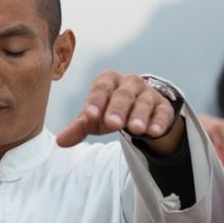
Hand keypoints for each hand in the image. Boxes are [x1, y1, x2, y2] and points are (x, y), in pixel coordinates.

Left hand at [56, 71, 181, 148]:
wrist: (139, 109)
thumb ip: (78, 127)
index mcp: (108, 81)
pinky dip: (159, 122)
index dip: (95, 102)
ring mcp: (148, 93)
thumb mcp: (94, 118)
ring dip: (139, 116)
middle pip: (123, 94)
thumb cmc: (110, 110)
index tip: (89, 116)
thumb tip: (60, 142)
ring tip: (135, 129)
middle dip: (117, 109)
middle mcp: (129, 83)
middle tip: (112, 124)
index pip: (100, 89)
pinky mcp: (163, 106)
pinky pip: (162, 112)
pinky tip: (154, 132)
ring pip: (144, 102)